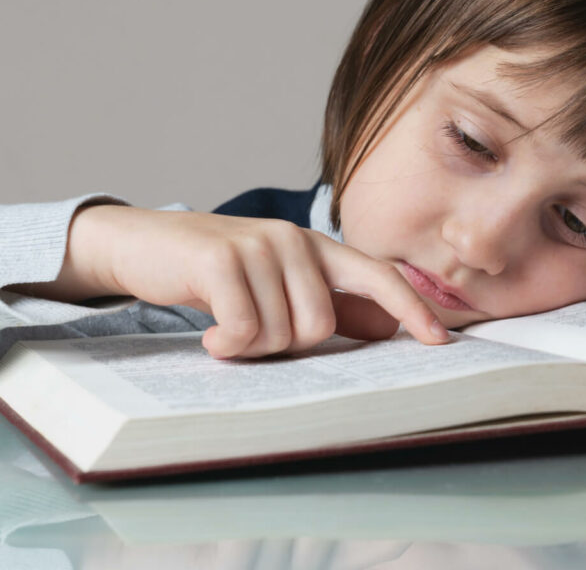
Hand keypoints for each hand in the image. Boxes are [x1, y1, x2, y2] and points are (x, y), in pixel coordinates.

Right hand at [52, 205, 449, 357]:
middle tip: (251, 333)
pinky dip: (226, 344)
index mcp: (315, 247)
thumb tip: (383, 329)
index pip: (377, 276)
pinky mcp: (221, 258)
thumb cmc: (218, 274)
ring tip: (227, 326)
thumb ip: (325, 303)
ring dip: (249, 346)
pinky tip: (211, 333)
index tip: (439, 340)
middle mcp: (294, 240)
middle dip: (284, 346)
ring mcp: (259, 245)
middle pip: (319, 327)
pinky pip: (243, 329)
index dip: (411, 308)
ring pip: (280, 333)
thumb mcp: (276, 286)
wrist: (145, 244)